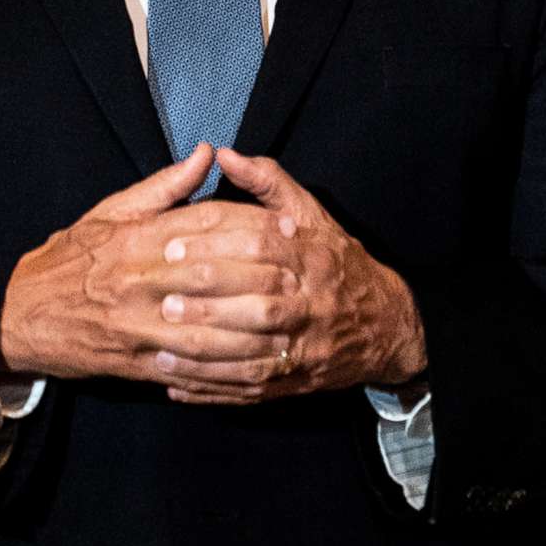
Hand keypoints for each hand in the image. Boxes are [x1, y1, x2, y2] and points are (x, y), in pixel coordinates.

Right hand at [0, 146, 300, 386]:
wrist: (22, 313)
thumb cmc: (70, 258)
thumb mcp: (111, 211)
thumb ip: (164, 186)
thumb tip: (207, 152)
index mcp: (135, 239)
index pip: (203, 225)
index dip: (251, 225)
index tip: (289, 227)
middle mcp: (137, 279)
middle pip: (214, 273)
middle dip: (263, 276)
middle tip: (306, 274)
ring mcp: (138, 325)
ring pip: (208, 326)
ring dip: (254, 328)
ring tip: (293, 324)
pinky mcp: (137, 362)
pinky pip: (191, 368)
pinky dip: (226, 370)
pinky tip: (257, 367)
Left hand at [151, 148, 425, 406]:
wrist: (383, 324)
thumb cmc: (335, 260)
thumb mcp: (309, 213)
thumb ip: (267, 182)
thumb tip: (224, 154)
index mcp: (312, 257)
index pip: (262, 248)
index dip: (215, 247)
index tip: (171, 248)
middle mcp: (311, 304)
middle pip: (260, 306)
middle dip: (209, 305)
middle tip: (163, 300)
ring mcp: (306, 348)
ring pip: (255, 355)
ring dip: (206, 355)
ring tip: (162, 348)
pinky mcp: (296, 382)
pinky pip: (252, 390)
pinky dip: (213, 389)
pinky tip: (177, 384)